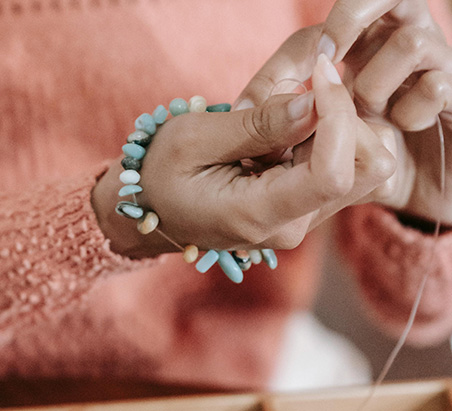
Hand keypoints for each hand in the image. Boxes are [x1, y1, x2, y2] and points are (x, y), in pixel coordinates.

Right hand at [92, 56, 393, 258]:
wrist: (153, 210)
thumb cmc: (161, 176)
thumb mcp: (192, 139)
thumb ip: (255, 125)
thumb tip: (313, 103)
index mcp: (258, 215)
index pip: (334, 173)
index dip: (339, 117)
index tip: (318, 76)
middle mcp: (291, 227)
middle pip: (365, 168)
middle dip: (346, 118)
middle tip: (303, 90)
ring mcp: (303, 220)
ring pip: (364, 165)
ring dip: (339, 126)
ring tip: (288, 114)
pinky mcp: (307, 208)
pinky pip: (345, 167)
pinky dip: (330, 137)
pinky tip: (290, 129)